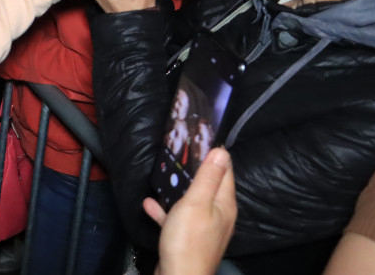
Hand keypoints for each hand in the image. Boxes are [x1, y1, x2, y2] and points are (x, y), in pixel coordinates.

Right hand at [144, 147, 236, 274]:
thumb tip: (222, 151)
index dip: (215, 152)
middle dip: (195, 167)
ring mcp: (204, 228)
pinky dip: (166, 209)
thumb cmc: (188, 239)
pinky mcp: (188, 238)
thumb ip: (208, 178)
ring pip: (192, 200)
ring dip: (178, 187)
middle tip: (179, 149)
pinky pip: (178, 218)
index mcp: (224, 204)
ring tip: (164, 173)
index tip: (200, 134)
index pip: (225, 170)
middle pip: (209, 185)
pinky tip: (150, 203)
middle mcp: (218, 215)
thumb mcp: (196, 203)